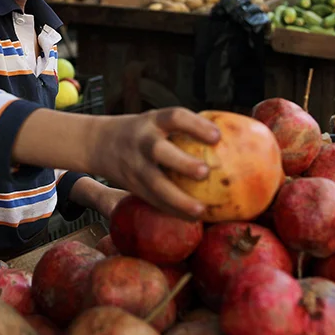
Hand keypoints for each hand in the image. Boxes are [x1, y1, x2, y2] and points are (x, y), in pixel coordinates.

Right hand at [86, 109, 220, 218]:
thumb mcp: (157, 121)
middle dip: (182, 162)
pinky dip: (172, 211)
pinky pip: (152, 200)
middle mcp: (142, 141)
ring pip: (153, 184)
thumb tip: (235, 136)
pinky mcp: (131, 185)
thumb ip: (185, 129)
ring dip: (177, 199)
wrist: (98, 143)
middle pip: (159, 150)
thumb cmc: (144, 132)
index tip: (217, 136)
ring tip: (201, 210)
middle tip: (205, 172)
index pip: (175, 116)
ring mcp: (134, 165)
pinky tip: (193, 218)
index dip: (195, 125)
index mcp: (153, 121)